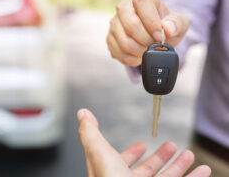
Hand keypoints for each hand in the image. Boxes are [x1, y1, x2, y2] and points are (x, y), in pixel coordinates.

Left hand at [77, 109, 210, 176]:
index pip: (120, 161)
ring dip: (178, 165)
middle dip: (160, 157)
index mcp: (112, 172)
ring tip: (188, 154)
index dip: (130, 153)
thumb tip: (82, 113)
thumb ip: (91, 133)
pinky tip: (202, 171)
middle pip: (146, 170)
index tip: (142, 145)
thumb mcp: (99, 153)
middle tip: (170, 146)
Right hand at [106, 0, 188, 65]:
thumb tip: (167, 28)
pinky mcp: (109, 39)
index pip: (141, 3)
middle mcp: (124, 8)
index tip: (160, 36)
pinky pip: (119, 54)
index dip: (151, 22)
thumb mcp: (179, 23)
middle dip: (146, 41)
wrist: (155, 37)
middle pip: (131, 25)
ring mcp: (114, 24)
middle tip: (154, 45)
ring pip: (125, 43)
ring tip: (147, 50)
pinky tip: (139, 55)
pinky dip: (132, 59)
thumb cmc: (166, 27)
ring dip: (140, 52)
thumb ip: (177, 23)